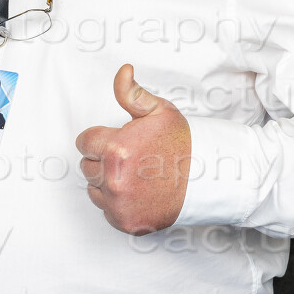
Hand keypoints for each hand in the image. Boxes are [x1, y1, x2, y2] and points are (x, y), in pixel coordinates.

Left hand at [75, 64, 191, 233]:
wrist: (209, 180)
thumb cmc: (184, 145)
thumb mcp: (160, 112)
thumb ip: (132, 93)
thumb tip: (123, 71)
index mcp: (117, 149)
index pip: (84, 142)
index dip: (102, 139)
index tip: (120, 141)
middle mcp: (113, 179)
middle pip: (87, 167)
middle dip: (104, 160)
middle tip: (133, 159)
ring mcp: (119, 204)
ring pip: (94, 190)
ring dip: (108, 183)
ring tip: (137, 176)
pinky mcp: (125, 222)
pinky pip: (107, 211)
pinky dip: (118, 204)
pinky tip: (139, 193)